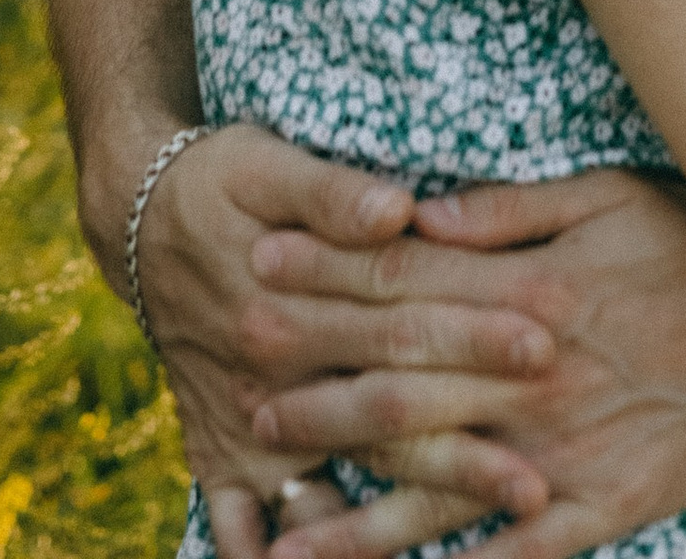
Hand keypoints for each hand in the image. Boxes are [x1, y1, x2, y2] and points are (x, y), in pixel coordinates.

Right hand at [123, 126, 563, 551]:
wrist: (138, 224)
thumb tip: (398, 209)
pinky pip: (244, 532)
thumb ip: (333, 192)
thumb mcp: (269, 162)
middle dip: (466, 441)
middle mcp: (274, 371)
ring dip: (406, 514)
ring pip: (338, 484)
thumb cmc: (223, 180)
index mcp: (295, 297)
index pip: (402, 316)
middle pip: (387, 409)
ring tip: (479, 532)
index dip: (476, 328)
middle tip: (538, 476)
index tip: (547, 342)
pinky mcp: (221, 458)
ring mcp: (249, 425)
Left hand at [252, 167, 685, 558]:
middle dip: (313, 387)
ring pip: (438, 488)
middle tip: (240, 389)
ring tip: (278, 528)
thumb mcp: (608, 195)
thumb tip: (419, 212)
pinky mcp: (602, 507)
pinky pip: (516, 555)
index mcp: (527, 292)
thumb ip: (508, 211)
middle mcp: (531, 376)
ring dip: (353, 510)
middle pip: (400, 383)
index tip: (256, 271)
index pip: (402, 285)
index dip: (324, 279)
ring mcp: (563, 451)